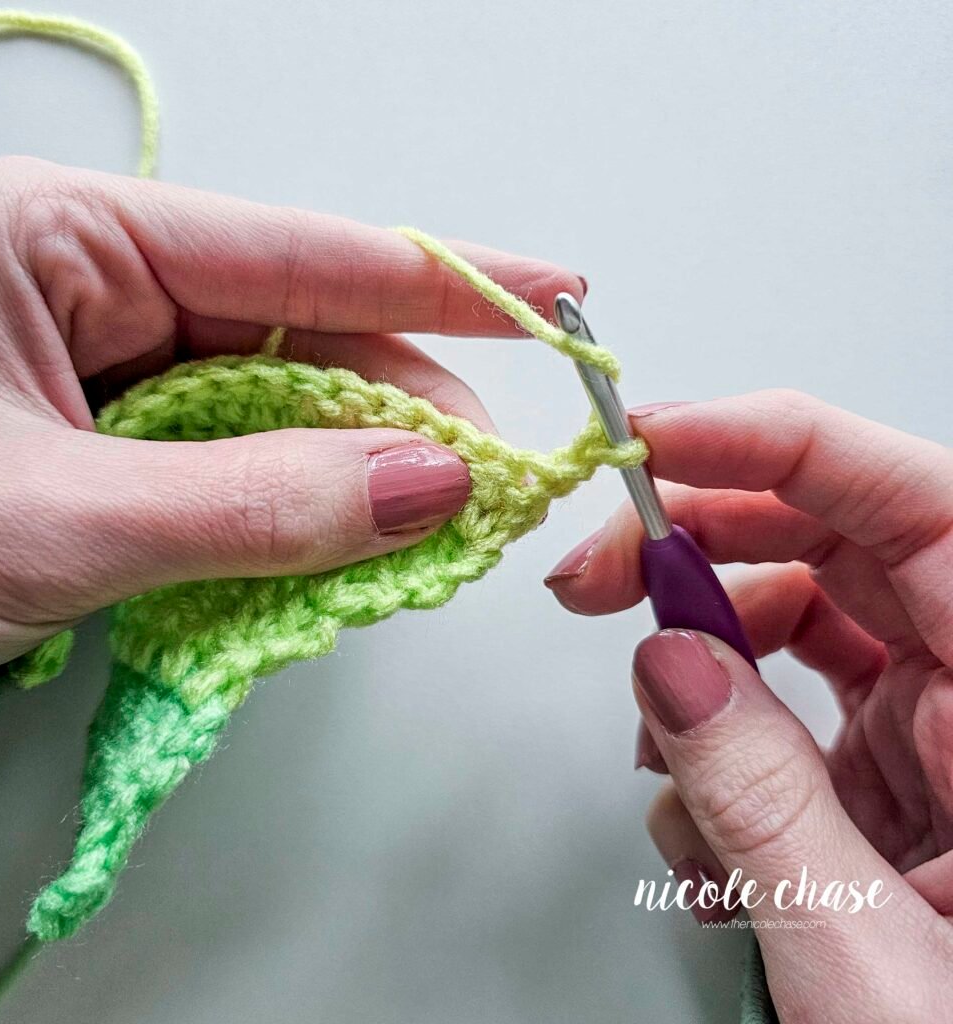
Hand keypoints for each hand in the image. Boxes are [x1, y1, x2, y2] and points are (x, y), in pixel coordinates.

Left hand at [0, 156, 583, 685]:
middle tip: (490, 484)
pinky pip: (235, 459)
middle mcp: (91, 284)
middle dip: (403, 408)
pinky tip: (341, 541)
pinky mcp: (105, 438)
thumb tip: (430, 487)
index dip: (442, 282)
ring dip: (353, 470)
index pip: (299, 250)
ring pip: (276, 405)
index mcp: (65, 240)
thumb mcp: (55, 525)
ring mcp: (100, 364)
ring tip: (430, 526)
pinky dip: (294, 507)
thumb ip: (257, 508)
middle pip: (300, 332)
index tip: (556, 298)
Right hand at [544, 391, 952, 1020]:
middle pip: (832, 545)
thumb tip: (666, 665)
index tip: (652, 443)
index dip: (774, 445)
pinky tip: (705, 841)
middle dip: (696, 551)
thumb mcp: (872, 958)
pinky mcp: (894, 773)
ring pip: (792, 629)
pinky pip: (783, 711)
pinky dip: (712, 752)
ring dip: (693, 680)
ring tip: (666, 776)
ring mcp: (939, 731)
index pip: (912, 501)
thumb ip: (761, 802)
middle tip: (595, 579)